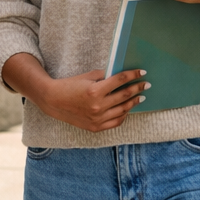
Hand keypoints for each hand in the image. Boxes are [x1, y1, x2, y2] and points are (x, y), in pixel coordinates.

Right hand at [29, 68, 148, 131]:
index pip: (120, 81)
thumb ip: (105, 76)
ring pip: (122, 110)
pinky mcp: (95, 127)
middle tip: (146, 84)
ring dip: (133, 102)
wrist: (53, 101)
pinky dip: (124, 115)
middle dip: (137, 89)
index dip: (133, 75)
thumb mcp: (87, 77)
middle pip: (124, 96)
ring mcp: (97, 118)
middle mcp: (97, 106)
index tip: (142, 72)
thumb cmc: (70, 85)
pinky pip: (115, 122)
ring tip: (140, 97)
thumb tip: (121, 75)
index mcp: (95, 91)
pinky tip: (128, 109)